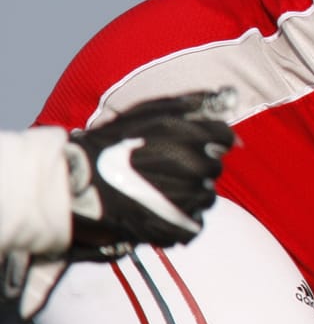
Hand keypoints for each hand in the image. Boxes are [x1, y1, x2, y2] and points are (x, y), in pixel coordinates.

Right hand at [66, 91, 235, 252]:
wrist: (76, 180)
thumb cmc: (110, 143)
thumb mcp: (147, 111)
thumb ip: (190, 103)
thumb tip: (228, 98)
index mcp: (190, 136)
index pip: (223, 136)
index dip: (208, 140)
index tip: (188, 145)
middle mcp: (194, 166)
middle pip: (214, 168)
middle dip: (195, 167)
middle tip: (164, 169)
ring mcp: (187, 198)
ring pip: (207, 197)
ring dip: (189, 194)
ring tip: (158, 190)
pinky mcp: (175, 225)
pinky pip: (194, 225)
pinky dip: (180, 220)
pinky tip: (159, 211)